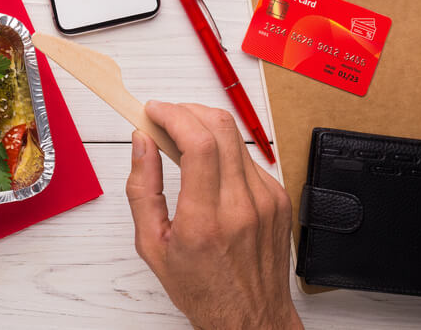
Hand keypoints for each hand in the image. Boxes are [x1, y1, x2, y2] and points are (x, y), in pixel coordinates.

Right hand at [126, 101, 302, 329]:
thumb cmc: (201, 288)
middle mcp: (242, 205)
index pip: (199, 144)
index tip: (153, 110)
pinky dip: (222, 151)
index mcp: (206, 220)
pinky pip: (247, 158)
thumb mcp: (152, 245)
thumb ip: (142, 189)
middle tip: (164, 117)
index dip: (173, 115)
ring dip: (203, 127)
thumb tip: (141, 143)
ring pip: (235, 138)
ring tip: (180, 140)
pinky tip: (207, 168)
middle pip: (221, 127)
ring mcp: (267, 200)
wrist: (250, 318)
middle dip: (186, 110)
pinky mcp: (278, 198)